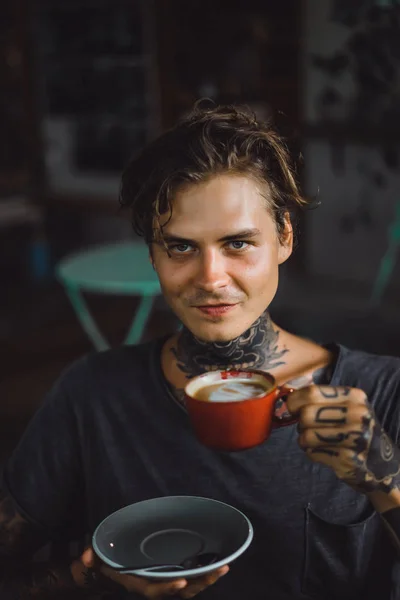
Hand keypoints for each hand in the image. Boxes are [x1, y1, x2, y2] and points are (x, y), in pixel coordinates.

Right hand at [80, 547, 228, 598]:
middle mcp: (155, 587)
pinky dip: (204, 575)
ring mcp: (165, 583)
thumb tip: (85, 557)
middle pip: (181, 591)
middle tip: (219, 570)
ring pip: (190, 588)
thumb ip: (91, 557)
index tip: (183, 580)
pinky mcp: (171, 577)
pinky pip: (190, 580)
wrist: (110, 573)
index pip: (155, 590)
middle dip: (200, 583)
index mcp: (139, 584)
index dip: (169, 587)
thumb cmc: (105, 564)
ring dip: (207, 580)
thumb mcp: (96, 560)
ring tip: (225, 566)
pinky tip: (219, 564)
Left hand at [286, 385, 399, 493]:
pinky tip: (324, 452)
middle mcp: (358, 415)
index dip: (294, 401)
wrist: (379, 462)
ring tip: (315, 440)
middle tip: (307, 427)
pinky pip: (312, 453)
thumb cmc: (353, 429)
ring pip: (307, 435)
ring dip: (304, 440)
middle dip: (300, 423)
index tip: (291, 408)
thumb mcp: (345, 406)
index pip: (312, 392)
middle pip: (307, 414)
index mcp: (354, 396)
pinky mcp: (349, 459)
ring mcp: (355, 438)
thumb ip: (319, 399)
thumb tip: (286, 397)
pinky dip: (312, 453)